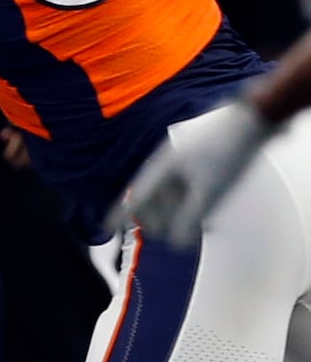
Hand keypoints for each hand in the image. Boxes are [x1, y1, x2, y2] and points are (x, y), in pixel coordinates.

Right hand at [109, 98, 271, 244]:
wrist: (254, 119)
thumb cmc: (228, 152)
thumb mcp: (209, 191)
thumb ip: (190, 218)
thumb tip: (177, 242)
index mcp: (164, 166)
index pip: (138, 195)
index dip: (121, 213)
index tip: (106, 225)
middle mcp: (170, 159)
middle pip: (154, 194)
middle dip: (154, 216)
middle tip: (155, 234)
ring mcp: (187, 155)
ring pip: (173, 188)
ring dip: (176, 209)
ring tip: (184, 227)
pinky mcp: (204, 153)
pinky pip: (189, 181)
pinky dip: (192, 199)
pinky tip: (205, 210)